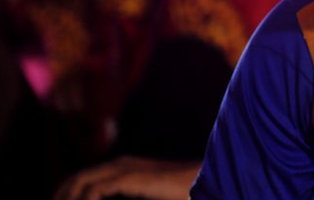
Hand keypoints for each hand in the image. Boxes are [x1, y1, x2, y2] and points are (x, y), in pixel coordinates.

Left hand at [54, 156, 199, 199]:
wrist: (205, 180)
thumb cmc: (182, 190)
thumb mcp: (150, 195)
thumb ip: (133, 195)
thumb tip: (118, 194)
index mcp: (123, 167)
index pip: (83, 177)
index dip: (67, 193)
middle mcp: (120, 163)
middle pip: (76, 178)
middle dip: (62, 196)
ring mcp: (124, 168)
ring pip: (80, 183)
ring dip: (68, 198)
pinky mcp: (129, 178)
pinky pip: (94, 191)